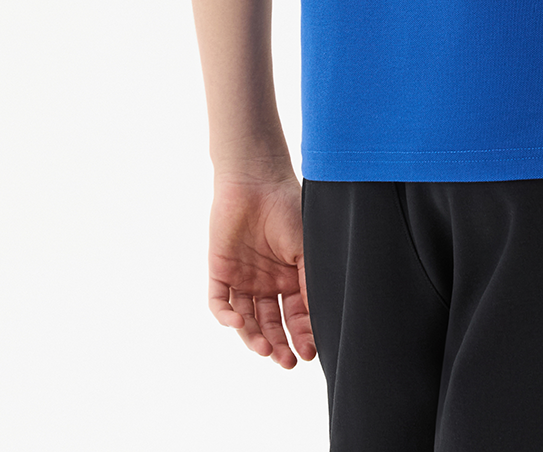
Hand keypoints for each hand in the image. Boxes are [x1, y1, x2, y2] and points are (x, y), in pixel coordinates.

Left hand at [207, 173, 315, 367]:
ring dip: (255, 338)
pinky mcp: (220, 272)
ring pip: (247, 320)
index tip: (309, 352)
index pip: (297, 316)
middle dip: (279, 345)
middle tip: (287, 361)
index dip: (302, 335)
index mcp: (291, 277)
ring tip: (265, 351)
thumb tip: (322, 321)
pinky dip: (226, 317)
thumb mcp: (306, 249)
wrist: (256, 181)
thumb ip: (310, 283)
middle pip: (272, 324)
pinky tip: (237, 324)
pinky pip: (219, 302)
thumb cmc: (288, 209)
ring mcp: (243, 279)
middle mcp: (268, 282)